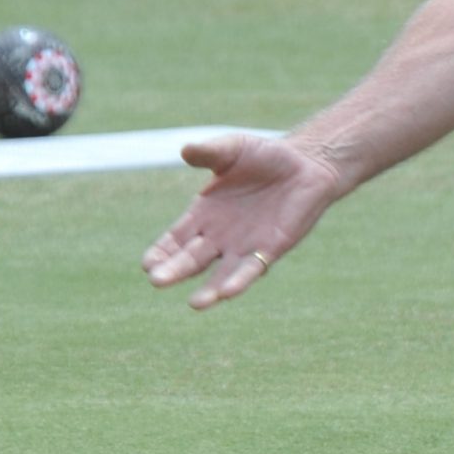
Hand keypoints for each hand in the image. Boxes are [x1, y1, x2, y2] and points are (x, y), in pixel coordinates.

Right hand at [142, 132, 345, 311]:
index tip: (147, 264)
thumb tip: (185, 149)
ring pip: (222, 274)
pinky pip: (252, 269)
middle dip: (175, 270)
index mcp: (204, 215)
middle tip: (157, 281)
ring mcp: (245, 246)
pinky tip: (228, 292)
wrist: (306, 164)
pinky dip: (240, 280)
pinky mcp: (270, 249)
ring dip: (209, 290)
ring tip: (195, 304)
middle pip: (192, 259)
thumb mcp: (232, 150)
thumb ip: (210, 152)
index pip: (176, 240)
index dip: (162, 251)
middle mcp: (220, 237)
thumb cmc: (265, 156)